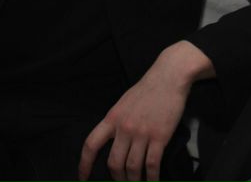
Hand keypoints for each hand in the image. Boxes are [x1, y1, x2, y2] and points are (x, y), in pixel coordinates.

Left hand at [78, 41, 214, 181]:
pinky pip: (152, 165)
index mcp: (112, 117)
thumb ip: (117, 122)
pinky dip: (152, 179)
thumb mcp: (123, 103)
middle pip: (113, 163)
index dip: (84, 164)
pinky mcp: (160, 136)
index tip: (83, 178)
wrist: (167, 78)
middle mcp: (124, 127)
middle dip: (117, 179)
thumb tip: (113, 142)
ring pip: (132, 168)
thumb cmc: (146, 90)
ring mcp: (142, 132)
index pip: (91, 144)